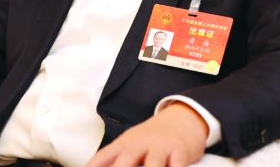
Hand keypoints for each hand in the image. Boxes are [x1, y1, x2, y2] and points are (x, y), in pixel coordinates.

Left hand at [85, 102, 208, 166]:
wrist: (185, 117)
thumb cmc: (156, 138)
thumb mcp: (134, 144)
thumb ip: (116, 158)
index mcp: (127, 142)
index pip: (106, 155)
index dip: (95, 165)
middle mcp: (142, 142)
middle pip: (127, 158)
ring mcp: (161, 146)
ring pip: (153, 164)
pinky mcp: (180, 151)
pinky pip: (176, 164)